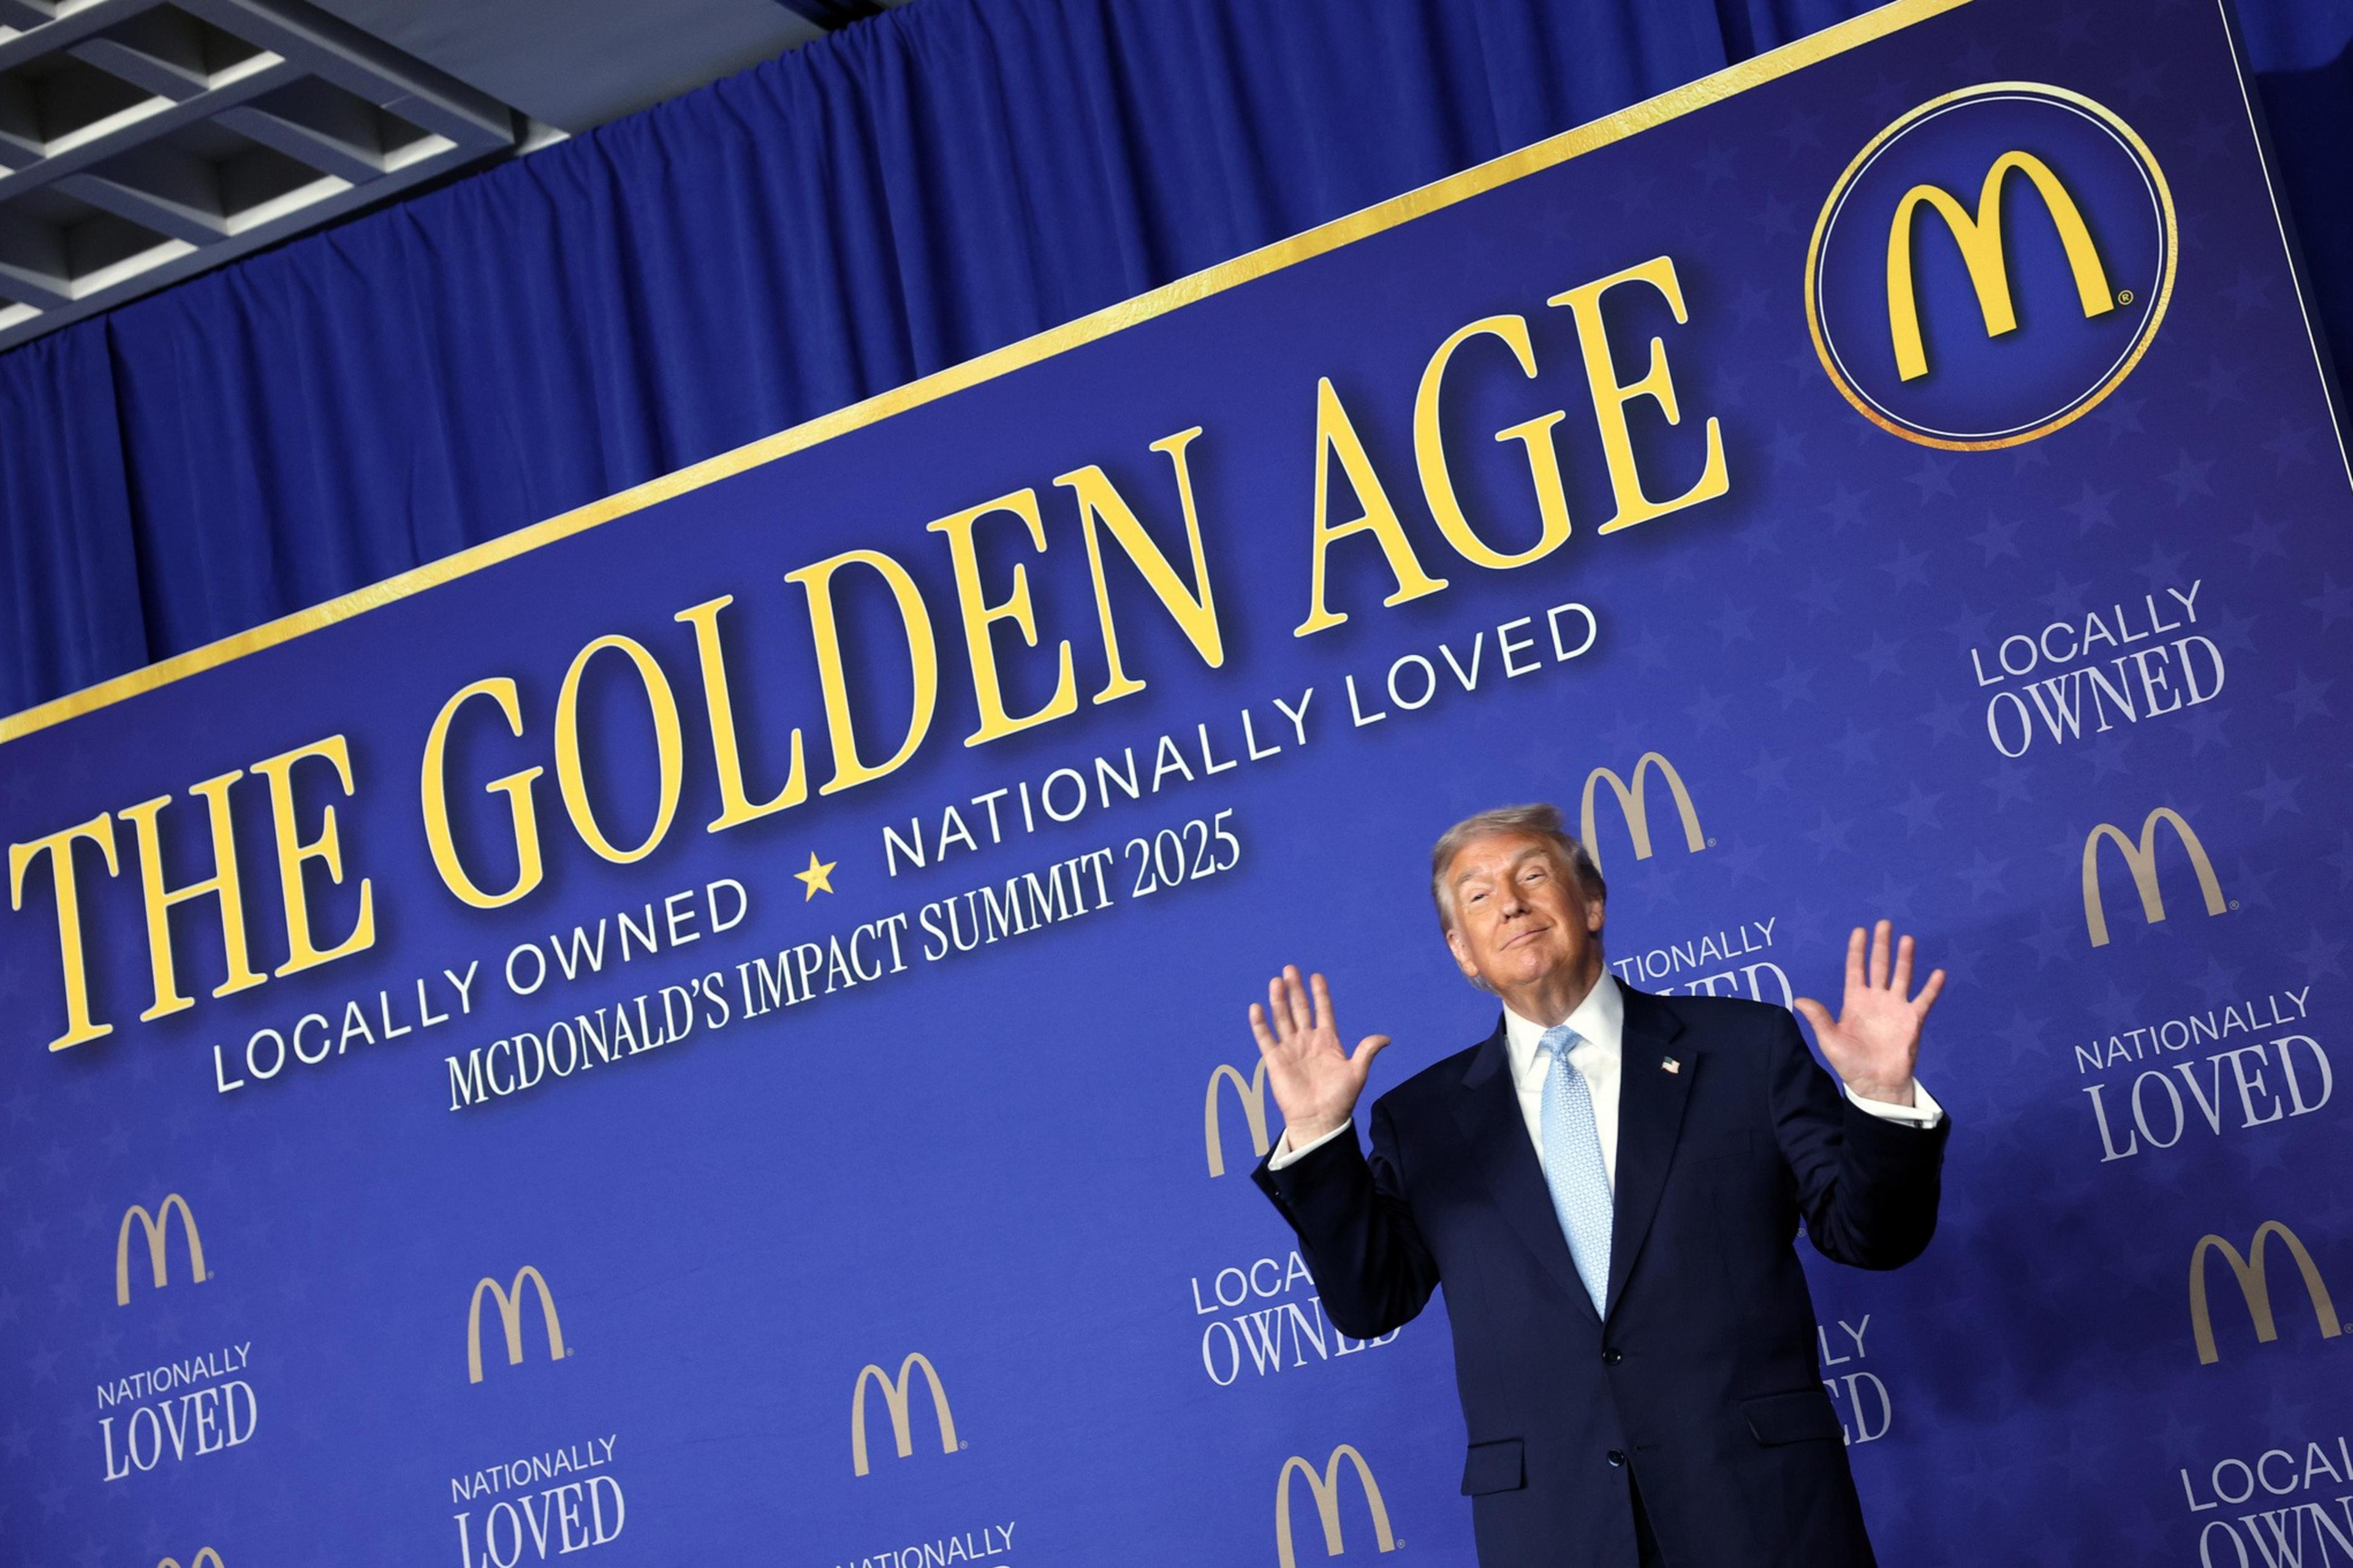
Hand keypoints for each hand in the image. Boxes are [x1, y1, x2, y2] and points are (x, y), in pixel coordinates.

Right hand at [1247, 966, 1390, 1148]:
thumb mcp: (1357, 1073)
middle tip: (1290, 969)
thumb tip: (1386, 1038)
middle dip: (1295, 989)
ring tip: (1276, 981)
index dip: (1320, 994)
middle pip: (1300, 1009)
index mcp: (1327, 1041)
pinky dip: (1260, 1023)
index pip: (1323, 1011)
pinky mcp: (1275, 1061)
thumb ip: (1367, 1051)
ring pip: (1282, 1018)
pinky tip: (1256, 1007)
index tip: (1316, 976)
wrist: (1319, 1120)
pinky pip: (1265, 1038)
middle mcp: (1307, 1041)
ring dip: (1279, 1000)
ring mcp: (1290, 1049)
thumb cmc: (1340, 1099)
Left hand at [1793, 920, 1944, 1105]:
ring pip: (1901, 977)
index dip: (1857, 950)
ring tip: (1907, 939)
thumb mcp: (1829, 1040)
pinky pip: (1924, 1000)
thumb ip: (1819, 1018)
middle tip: (1884, 923)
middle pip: (1879, 966)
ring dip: (1904, 959)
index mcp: (1855, 1001)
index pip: (1856, 969)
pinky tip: (1938, 973)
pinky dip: (1932, 987)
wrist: (1875, 1084)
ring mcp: (1896, 1008)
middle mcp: (1876, 1000)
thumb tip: (1798, 999)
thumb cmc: (1850, 1063)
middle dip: (1881, 945)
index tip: (1859, 930)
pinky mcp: (1912, 1020)